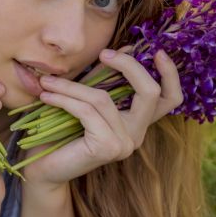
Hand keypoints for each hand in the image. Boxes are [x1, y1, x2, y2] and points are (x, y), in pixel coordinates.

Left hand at [19, 46, 182, 189]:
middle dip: (130, 66)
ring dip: (72, 85)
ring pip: (104, 99)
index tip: (158, 51)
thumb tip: (126, 46)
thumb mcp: (88, 100)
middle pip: (150, 93)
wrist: (44, 170)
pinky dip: (64, 99)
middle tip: (103, 54)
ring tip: (48, 81)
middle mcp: (137, 135)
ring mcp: (125, 143)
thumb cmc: (63, 134)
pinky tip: (46, 96)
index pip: (170, 99)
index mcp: (138, 123)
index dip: (171, 75)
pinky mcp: (107, 147)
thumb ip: (106, 77)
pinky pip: (87, 111)